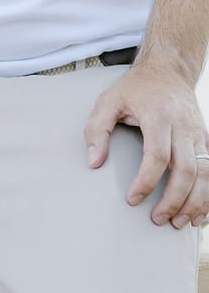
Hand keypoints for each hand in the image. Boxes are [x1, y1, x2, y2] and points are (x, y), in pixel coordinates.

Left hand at [84, 59, 208, 227]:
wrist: (169, 69)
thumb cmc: (136, 87)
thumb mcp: (108, 101)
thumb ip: (96, 131)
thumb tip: (94, 162)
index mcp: (159, 116)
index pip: (157, 156)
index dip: (146, 181)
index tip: (133, 199)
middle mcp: (184, 126)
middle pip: (186, 169)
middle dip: (174, 199)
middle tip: (157, 219)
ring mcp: (198, 133)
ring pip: (205, 173)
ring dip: (195, 202)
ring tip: (179, 223)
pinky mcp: (205, 139)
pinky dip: (208, 194)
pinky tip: (200, 213)